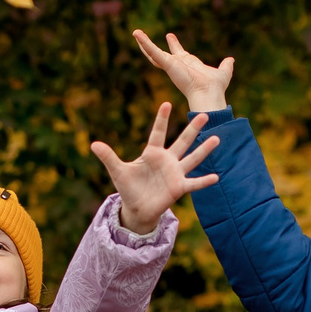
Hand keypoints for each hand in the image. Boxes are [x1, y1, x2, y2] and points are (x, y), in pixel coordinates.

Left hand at [91, 103, 218, 235]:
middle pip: (183, 141)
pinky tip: (216, 177)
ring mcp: (175, 173)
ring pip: (193, 158)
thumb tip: (93, 144)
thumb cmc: (129, 187)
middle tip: (204, 114)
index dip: (161, 119)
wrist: (136, 208)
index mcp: (152, 153)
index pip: (158, 133)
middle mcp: (167, 160)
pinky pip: (193, 183)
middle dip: (193, 129)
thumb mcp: (117, 171)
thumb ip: (108, 157)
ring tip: (217, 138)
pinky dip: (204, 181)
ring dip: (204, 150)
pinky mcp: (179, 187)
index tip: (166, 103)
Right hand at [131, 29, 232, 112]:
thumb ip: (227, 65)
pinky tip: (137, 34)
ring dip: (143, 43)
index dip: (174, 44)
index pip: (178, 53)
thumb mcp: (223, 71)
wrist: (208, 93)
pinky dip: (145, 43)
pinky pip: (153, 52)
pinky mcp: (167, 64)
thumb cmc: (215, 86)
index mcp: (187, 64)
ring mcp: (170, 65)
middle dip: (152, 45)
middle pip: (160, 53)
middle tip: (142, 36)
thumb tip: (231, 60)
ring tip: (135, 32)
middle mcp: (176, 65)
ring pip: (153, 52)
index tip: (170, 35)